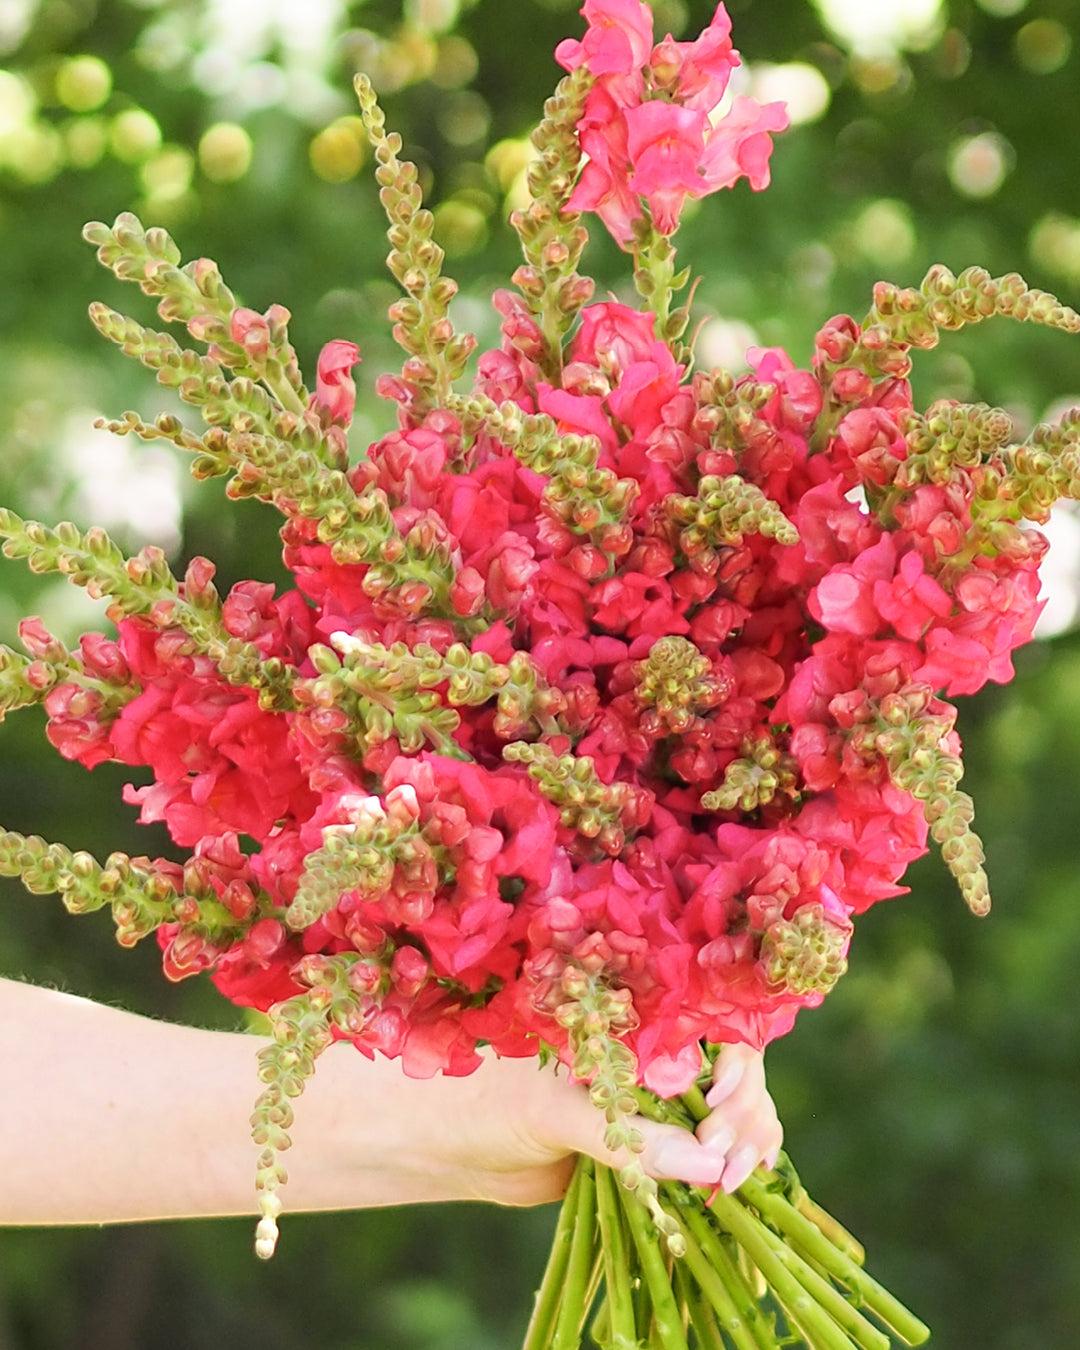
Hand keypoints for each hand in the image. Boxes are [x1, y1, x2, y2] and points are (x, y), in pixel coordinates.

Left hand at [399, 1044, 781, 1206]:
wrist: (456, 1143)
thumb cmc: (492, 1100)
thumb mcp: (557, 1110)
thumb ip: (630, 1135)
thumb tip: (708, 1163)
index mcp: (634, 1016)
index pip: (712, 1025)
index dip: (733, 1065)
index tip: (717, 1111)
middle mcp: (656, 1048)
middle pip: (738, 1070)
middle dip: (744, 1113)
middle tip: (721, 1161)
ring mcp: (661, 1095)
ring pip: (736, 1110)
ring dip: (749, 1142)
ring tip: (729, 1182)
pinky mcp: (657, 1138)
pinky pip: (713, 1147)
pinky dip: (737, 1163)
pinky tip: (740, 1185)